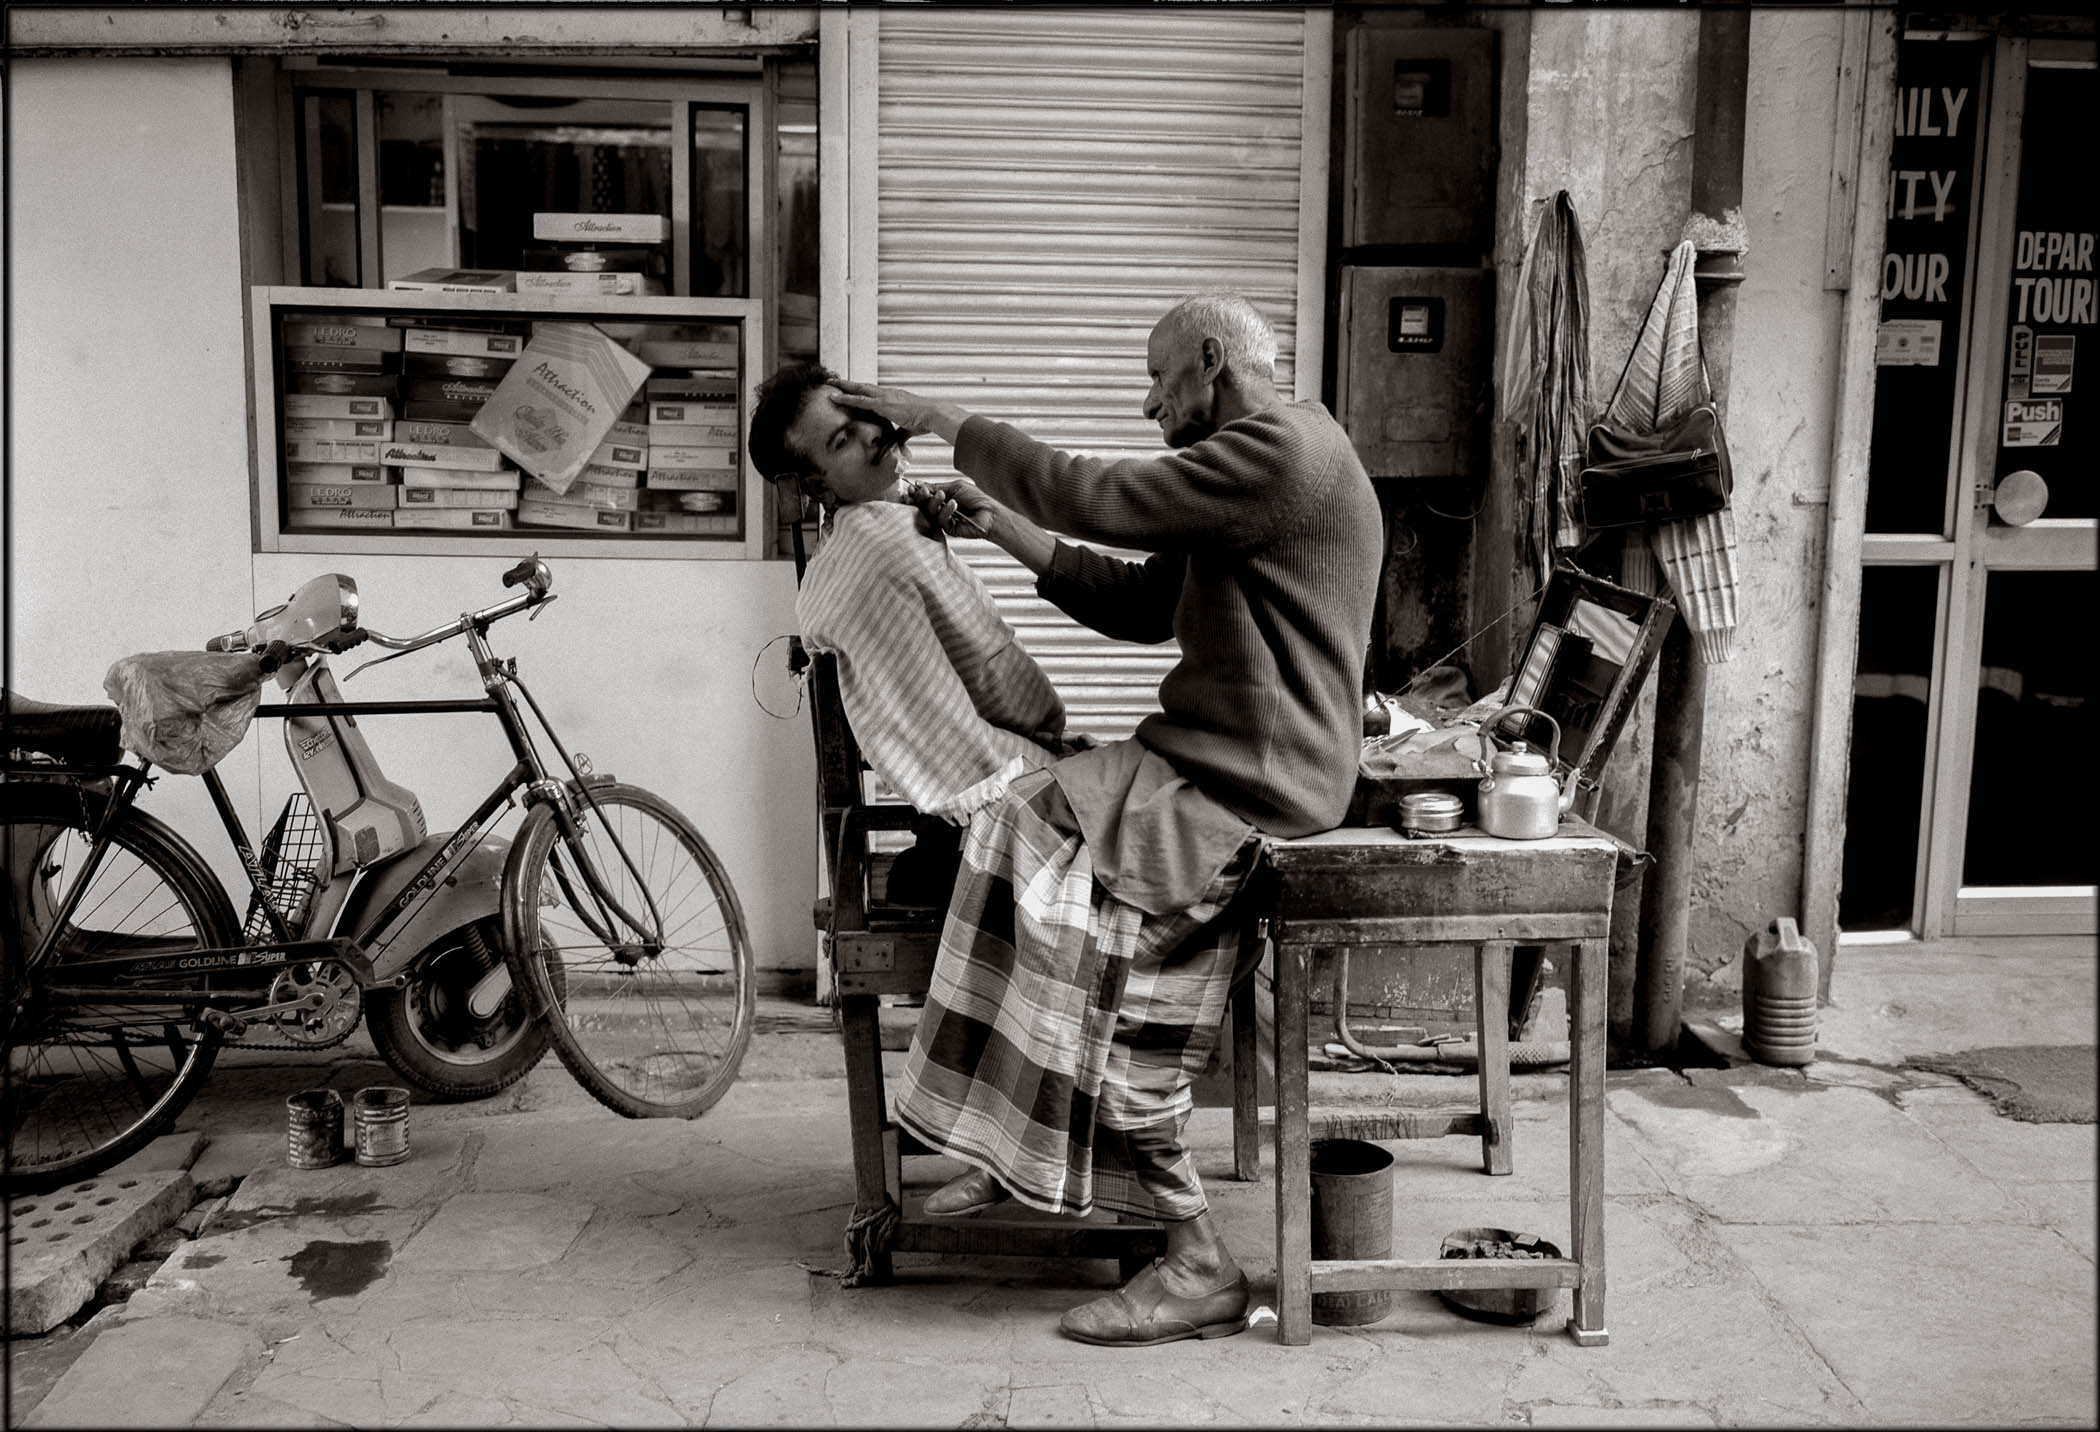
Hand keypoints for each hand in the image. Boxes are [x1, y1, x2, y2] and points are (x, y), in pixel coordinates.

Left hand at [833, 380, 970, 443]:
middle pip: (864, 387)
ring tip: (830, 383)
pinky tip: (834, 397)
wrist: (932, 414)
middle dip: (849, 384)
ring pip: (858, 389)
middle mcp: (887, 393)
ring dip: (844, 386)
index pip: (874, 393)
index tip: (853, 389)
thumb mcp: (910, 428)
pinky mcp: (881, 403)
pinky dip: (846, 398)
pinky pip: (859, 400)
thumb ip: (901, 434)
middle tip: (836, 380)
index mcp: (893, 398)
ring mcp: (883, 396)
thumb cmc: (925, 421)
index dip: (862, 391)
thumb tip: (899, 443)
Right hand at [907, 477, 997, 540]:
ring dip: (934, 502)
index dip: (916, 493)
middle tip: (923, 492)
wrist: (989, 513)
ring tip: (942, 496)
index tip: (911, 488)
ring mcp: (943, 520)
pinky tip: (954, 505)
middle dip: (921, 497)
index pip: (924, 496)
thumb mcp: (955, 487)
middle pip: (922, 505)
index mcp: (941, 498)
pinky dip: (945, 511)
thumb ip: (937, 486)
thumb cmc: (976, 498)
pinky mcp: (948, 529)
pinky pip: (940, 520)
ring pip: (930, 512)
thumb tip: (919, 484)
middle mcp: (940, 509)